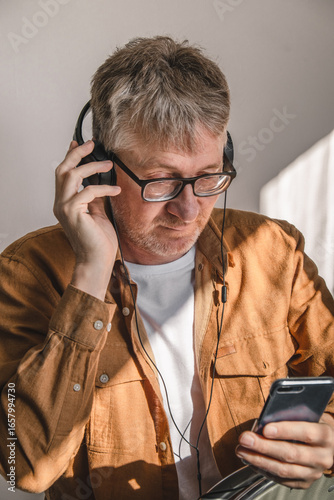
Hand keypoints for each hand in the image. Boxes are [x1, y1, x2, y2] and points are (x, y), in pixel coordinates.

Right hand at [53, 140, 120, 298]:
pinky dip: (104, 188)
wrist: (97, 261)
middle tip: (91, 144)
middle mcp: (61, 204)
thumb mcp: (98, 213)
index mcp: (65, 203)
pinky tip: (116, 190)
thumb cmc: (99, 241)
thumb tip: (102, 179)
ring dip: (91, 166)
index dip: (71, 157)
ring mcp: (64, 208)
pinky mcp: (73, 212)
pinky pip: (88, 192)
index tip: (79, 143)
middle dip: (77, 154)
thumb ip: (96, 197)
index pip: (64, 175)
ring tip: (108, 164)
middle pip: (62, 170)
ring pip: (71, 176)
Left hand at [236, 415, 333, 488]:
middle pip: (291, 454)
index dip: (285, 431)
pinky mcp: (304, 482)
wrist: (327, 443)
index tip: (265, 429)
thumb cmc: (312, 424)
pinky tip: (251, 461)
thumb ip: (289, 417)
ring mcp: (313, 472)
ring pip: (284, 470)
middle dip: (264, 447)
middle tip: (246, 439)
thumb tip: (264, 421)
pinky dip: (264, 470)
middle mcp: (322, 456)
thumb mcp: (307, 415)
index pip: (305, 433)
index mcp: (324, 435)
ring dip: (259, 460)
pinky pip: (281, 480)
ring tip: (242, 451)